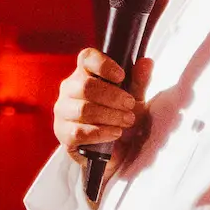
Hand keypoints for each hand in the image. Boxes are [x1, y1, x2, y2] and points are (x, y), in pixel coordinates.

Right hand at [53, 49, 147, 167]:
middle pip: (86, 86)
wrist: (115, 151)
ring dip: (110, 116)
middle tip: (130, 105)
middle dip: (113, 97)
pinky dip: (102, 132)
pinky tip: (115, 133)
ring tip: (126, 120)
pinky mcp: (63, 133)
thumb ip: (139, 81)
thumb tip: (146, 62)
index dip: (103, 65)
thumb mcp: (135, 98)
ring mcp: (63, 111)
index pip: (86, 58)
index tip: (121, 76)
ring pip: (84, 109)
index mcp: (85, 74)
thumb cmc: (120, 118)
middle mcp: (70, 89)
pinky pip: (79, 131)